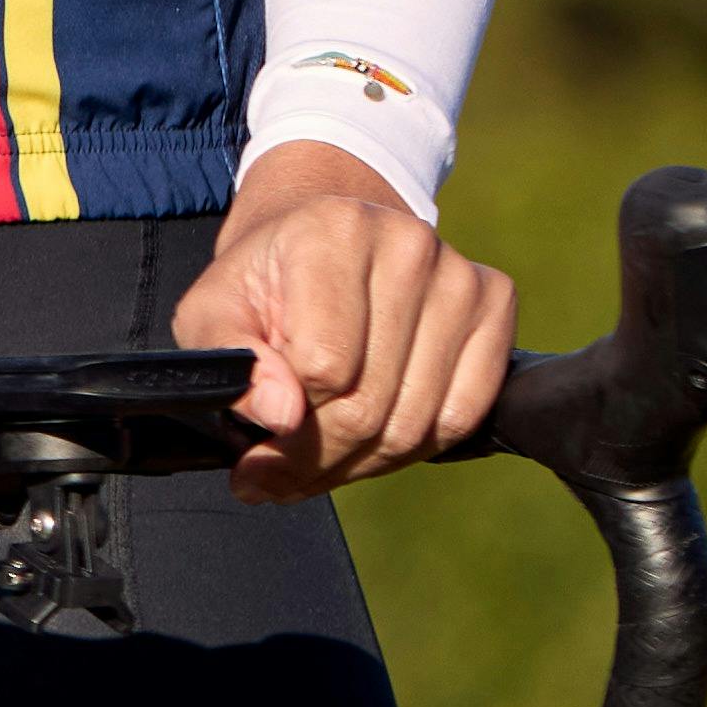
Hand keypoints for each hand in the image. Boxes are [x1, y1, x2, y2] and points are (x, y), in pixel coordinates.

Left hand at [170, 137, 513, 502]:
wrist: (320, 243)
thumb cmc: (265, 285)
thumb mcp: (212, 314)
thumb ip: (232, 362)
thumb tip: (281, 415)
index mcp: (333, 231)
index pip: (323, 368)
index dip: (286, 424)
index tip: (256, 446)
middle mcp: (408, 243)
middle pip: (371, 403)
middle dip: (318, 459)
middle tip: (280, 475)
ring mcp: (459, 274)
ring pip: (417, 422)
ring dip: (363, 462)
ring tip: (321, 458)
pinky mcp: (494, 304)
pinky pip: (464, 415)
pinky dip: (416, 447)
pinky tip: (374, 438)